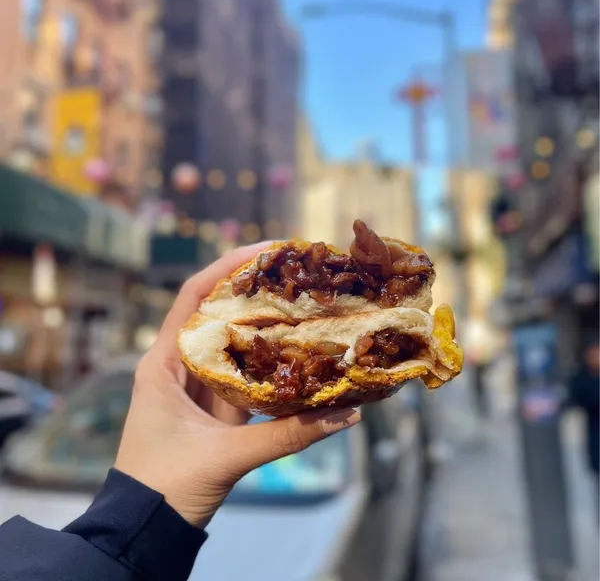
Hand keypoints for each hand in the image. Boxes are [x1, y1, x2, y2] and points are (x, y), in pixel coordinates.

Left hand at [115, 243, 360, 526]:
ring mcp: (197, 385)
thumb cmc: (166, 485)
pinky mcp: (213, 406)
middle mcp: (177, 365)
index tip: (263, 250)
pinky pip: (242, 372)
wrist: (146, 527)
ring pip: (230, 341)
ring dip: (261, 322)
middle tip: (292, 272)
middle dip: (251, 289)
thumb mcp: (225, 456)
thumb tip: (344, 415)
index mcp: (162, 363)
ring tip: (298, 301)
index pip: (191, 297)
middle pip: (214, 312)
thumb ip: (286, 436)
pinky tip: (294, 350)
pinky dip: (267, 360)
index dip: (224, 268)